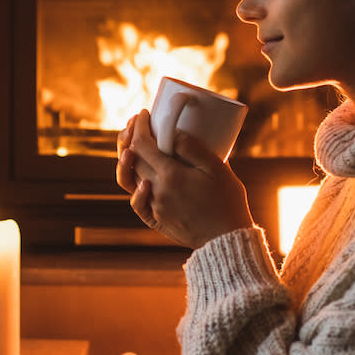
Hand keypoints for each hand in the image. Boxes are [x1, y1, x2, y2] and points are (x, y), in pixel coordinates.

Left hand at [115, 109, 253, 248]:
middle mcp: (156, 191)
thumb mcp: (217, 169)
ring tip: (131, 147)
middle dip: (131, 137)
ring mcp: (155, 207)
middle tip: (138, 124)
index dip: (140, 126)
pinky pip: (137, 203)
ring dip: (127, 160)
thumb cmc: (227, 201)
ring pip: (129, 180)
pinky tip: (140, 179)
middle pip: (132, 159)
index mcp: (170, 175)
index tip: (145, 114)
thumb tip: (173, 131)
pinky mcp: (157, 220)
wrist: (226, 240)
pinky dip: (134, 188)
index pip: (142, 144)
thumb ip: (193, 148)